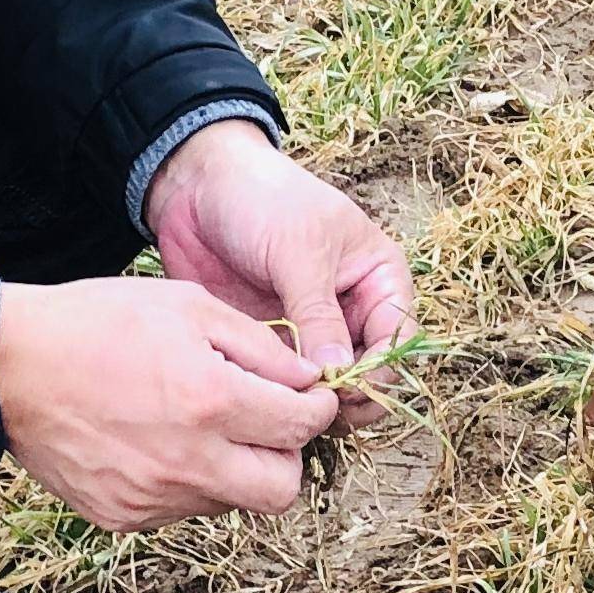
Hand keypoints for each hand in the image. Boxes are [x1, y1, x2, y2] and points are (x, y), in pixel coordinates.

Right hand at [0, 276, 341, 528]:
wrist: (9, 365)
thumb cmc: (98, 323)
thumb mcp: (188, 305)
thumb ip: (259, 346)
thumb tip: (308, 379)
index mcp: (210, 402)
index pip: (301, 427)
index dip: (316, 408)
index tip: (307, 396)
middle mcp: (187, 462)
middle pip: (280, 490)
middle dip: (285, 455)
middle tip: (264, 421)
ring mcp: (152, 498)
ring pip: (230, 501)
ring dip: (234, 468)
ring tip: (199, 424)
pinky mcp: (122, 516)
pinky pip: (180, 508)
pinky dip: (186, 481)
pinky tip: (158, 441)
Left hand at [143, 118, 415, 422]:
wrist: (196, 185)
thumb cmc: (262, 198)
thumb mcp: (298, 250)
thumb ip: (319, 312)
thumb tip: (336, 372)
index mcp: (377, 277)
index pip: (397, 337)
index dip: (380, 370)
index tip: (348, 389)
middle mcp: (352, 307)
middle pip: (369, 369)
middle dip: (350, 393)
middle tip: (318, 407)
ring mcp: (311, 327)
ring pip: (328, 382)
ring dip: (313, 399)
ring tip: (289, 406)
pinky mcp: (272, 340)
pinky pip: (286, 379)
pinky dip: (280, 394)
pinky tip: (263, 399)